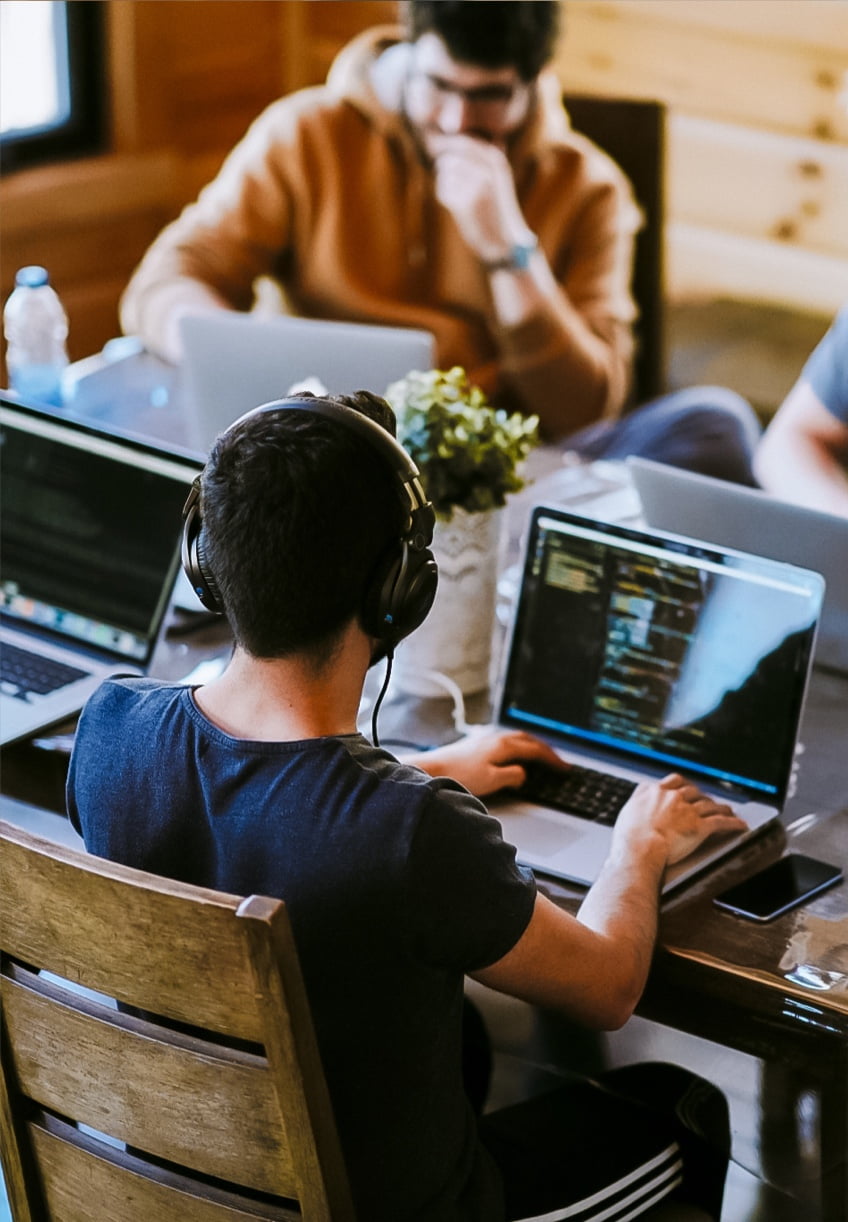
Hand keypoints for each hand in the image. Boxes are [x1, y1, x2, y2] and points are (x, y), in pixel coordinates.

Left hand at [407, 727, 565, 796]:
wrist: (432, 769)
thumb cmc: (459, 775)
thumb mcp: (493, 781)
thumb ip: (513, 776)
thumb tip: (524, 774)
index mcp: (504, 745)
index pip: (536, 750)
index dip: (553, 759)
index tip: (564, 767)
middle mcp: (496, 738)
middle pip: (528, 740)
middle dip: (545, 750)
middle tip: (557, 760)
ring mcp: (486, 738)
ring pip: (517, 738)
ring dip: (532, 746)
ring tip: (540, 756)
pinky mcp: (476, 743)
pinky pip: (506, 740)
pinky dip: (518, 746)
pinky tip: (513, 754)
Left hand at [429, 133, 531, 264]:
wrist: (503, 241)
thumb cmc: (494, 208)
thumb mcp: (496, 178)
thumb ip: (478, 157)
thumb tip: (448, 139)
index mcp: (497, 161)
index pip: (464, 141)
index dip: (446, 143)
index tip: (434, 146)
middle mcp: (488, 170)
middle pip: (450, 157)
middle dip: (443, 166)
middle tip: (446, 176)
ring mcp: (478, 186)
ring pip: (444, 174)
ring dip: (446, 184)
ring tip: (459, 196)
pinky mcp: (466, 203)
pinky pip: (442, 191)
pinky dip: (445, 198)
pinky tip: (458, 207)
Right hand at [614, 773, 746, 866]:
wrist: (640, 849)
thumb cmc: (629, 838)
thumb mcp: (627, 814)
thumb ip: (636, 806)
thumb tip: (636, 808)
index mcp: (653, 792)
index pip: (673, 781)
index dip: (682, 784)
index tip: (685, 787)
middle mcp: (672, 797)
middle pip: (693, 791)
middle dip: (702, 796)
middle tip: (707, 800)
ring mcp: (687, 810)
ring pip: (709, 805)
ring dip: (720, 807)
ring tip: (727, 809)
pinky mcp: (700, 826)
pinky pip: (720, 822)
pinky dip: (732, 823)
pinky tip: (739, 824)